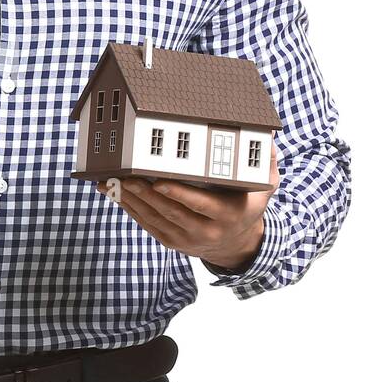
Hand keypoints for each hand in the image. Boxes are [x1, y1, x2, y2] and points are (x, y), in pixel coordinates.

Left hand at [96, 139, 279, 270]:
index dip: (178, 194)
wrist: (237, 243)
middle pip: (171, 212)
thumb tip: (269, 137)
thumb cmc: (247, 204)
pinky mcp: (172, 243)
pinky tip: (117, 194)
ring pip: (155, 219)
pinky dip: (131, 209)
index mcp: (227, 215)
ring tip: (112, 182)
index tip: (159, 181)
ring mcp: (187, 240)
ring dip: (132, 200)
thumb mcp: (264, 187)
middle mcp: (206, 231)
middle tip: (127, 176)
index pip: (200, 204)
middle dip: (147, 194)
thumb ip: (265, 163)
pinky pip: (148, 225)